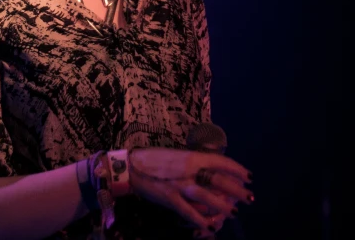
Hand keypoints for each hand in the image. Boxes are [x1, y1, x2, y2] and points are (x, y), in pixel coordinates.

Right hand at [128, 147, 252, 235]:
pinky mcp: (170, 199)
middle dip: (236, 189)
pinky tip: (210, 226)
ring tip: (235, 212)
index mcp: (191, 157)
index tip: (248, 176)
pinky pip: (188, 212)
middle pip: (218, 180)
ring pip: (206, 196)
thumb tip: (212, 171)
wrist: (131, 166)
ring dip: (222, 206)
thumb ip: (193, 164)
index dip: (235, 169)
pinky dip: (200, 220)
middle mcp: (188, 170)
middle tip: (250, 197)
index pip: (219, 161)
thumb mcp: (177, 157)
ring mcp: (179, 185)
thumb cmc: (155, 159)